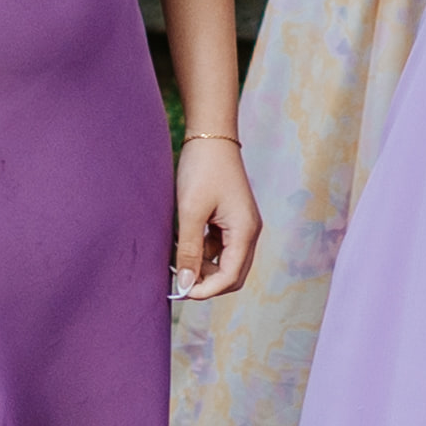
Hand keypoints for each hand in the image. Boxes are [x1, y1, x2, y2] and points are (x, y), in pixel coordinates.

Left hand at [170, 136, 261, 300]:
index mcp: (245, 231)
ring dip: (203, 267)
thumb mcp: (190, 212)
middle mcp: (249, 231)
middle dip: (207, 282)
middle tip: (178, 279)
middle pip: (233, 274)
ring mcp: (241, 225)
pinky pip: (219, 247)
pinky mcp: (231, 218)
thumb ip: (188, 251)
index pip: (231, 277)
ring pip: (225, 262)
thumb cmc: (202, 170)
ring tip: (176, 259)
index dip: (206, 290)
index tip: (180, 291)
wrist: (210, 135)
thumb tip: (186, 285)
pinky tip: (181, 243)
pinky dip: (202, 252)